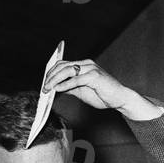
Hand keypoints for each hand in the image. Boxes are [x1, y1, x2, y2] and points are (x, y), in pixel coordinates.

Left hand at [42, 60, 159, 120]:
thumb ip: (70, 88)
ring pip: (68, 70)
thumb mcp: (81, 91)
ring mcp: (91, 68)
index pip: (63, 64)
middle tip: (44, 87)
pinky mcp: (94, 76)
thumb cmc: (102, 94)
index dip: (51, 72)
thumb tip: (56, 88)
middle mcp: (86, 64)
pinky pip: (76, 79)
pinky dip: (65, 84)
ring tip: (48, 88)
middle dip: (51, 76)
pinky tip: (58, 89)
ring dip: (55, 79)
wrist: (119, 99)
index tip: (44, 82)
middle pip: (63, 66)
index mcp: (83, 65)